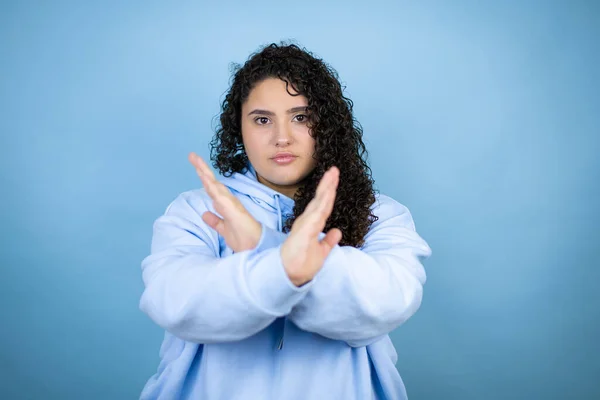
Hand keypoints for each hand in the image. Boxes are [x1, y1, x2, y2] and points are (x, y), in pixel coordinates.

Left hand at [188, 152, 261, 252]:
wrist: (255, 248)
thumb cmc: (243, 239)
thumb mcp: (224, 230)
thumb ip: (215, 221)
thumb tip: (205, 214)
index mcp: (225, 206)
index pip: (212, 189)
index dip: (204, 178)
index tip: (195, 167)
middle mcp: (228, 202)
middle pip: (212, 183)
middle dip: (202, 169)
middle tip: (191, 156)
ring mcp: (231, 204)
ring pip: (215, 186)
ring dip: (205, 173)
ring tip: (196, 161)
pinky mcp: (233, 209)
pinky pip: (220, 196)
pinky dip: (212, 187)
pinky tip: (205, 178)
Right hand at [281, 167, 341, 285]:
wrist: (289, 275)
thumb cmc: (302, 264)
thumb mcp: (321, 252)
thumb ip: (329, 241)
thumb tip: (337, 232)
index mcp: (311, 225)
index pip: (322, 205)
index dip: (328, 191)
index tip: (335, 178)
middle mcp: (308, 222)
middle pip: (321, 200)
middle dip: (328, 184)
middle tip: (335, 169)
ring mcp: (306, 225)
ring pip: (319, 203)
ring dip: (326, 188)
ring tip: (333, 174)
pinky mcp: (305, 231)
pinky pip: (317, 214)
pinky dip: (323, 202)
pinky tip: (328, 192)